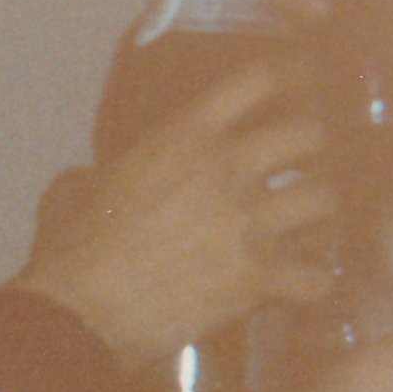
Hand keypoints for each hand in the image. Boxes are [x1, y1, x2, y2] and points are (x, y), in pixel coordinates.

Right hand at [15, 60, 335, 371]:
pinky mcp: (259, 279)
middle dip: (310, 150)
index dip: (285, 76)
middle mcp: (229, 170)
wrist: (78, 315)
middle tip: (301, 165)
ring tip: (307, 226)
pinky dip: (310, 282)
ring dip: (317, 214)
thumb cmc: (67, 250)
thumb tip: (96, 181)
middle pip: (308, 136)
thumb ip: (100, 174)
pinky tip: (298, 285)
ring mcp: (250, 225)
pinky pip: (317, 276)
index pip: (257, 82)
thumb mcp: (71, 191)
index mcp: (184, 138)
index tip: (298, 79)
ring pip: (325, 202)